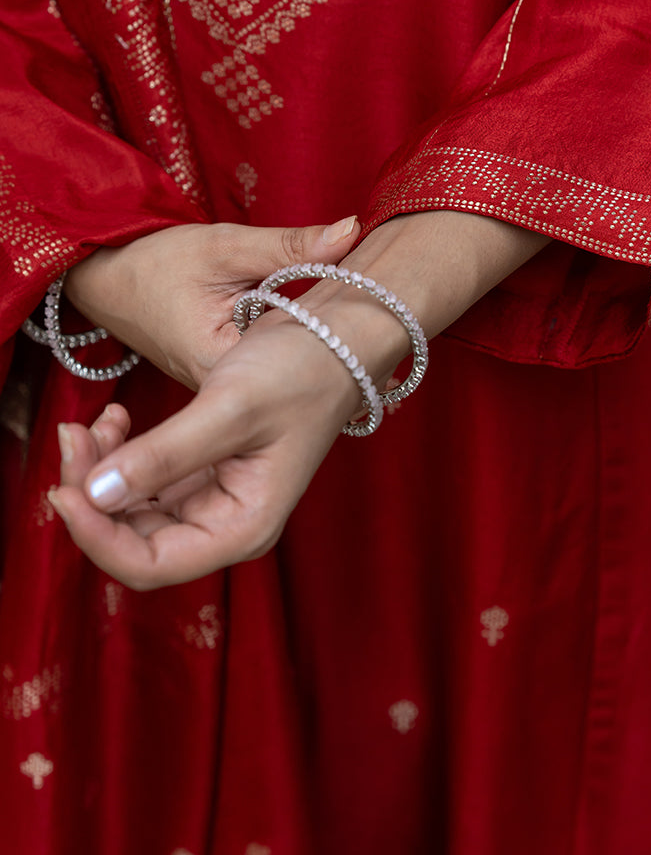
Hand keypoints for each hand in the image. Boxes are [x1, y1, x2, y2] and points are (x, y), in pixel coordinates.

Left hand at [51, 307, 365, 588]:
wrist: (337, 336)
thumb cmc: (301, 372)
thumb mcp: (230, 409)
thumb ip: (164, 455)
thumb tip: (96, 494)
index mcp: (243, 527)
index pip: (151, 563)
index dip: (98, 537)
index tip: (65, 489)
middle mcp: (225, 524)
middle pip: (133, 537)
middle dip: (93, 493)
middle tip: (73, 434)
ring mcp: (212, 498)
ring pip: (132, 507)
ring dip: (101, 469)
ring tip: (92, 421)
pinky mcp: (202, 469)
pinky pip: (143, 478)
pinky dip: (120, 453)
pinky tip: (116, 417)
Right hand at [64, 215, 359, 388]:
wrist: (104, 277)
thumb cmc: (153, 261)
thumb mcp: (224, 246)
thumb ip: (289, 245)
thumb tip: (352, 230)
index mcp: (222, 366)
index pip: (298, 354)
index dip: (337, 325)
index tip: (371, 301)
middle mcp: (222, 392)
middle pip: (295, 363)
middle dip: (330, 330)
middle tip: (371, 299)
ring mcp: (223, 390)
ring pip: (284, 362)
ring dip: (311, 333)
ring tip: (352, 305)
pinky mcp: (224, 378)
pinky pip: (269, 361)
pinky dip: (289, 336)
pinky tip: (316, 316)